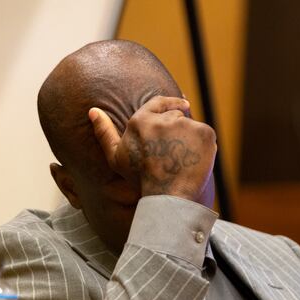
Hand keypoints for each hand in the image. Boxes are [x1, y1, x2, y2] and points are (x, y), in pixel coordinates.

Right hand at [89, 96, 216, 203]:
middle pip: (177, 115)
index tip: (181, 106)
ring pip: (192, 126)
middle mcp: (163, 118)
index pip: (158, 102)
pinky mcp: (204, 132)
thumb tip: (93, 111)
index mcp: (140, 121)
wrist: (168, 197)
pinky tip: (194, 162)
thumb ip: (104, 133)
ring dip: (191, 139)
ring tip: (183, 161)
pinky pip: (206, 135)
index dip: (169, 105)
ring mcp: (185, 125)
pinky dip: (205, 147)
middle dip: (179, 130)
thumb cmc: (140, 180)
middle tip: (176, 153)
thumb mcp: (116, 158)